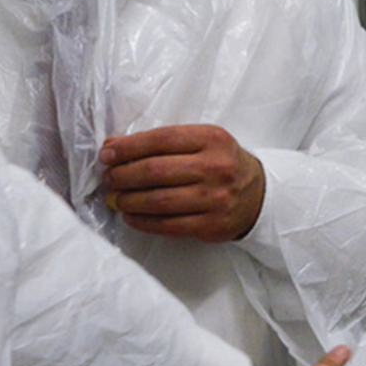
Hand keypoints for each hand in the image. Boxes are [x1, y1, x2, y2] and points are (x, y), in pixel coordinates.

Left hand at [100, 124, 266, 241]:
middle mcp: (216, 167)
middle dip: (123, 175)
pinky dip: (142, 222)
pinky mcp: (212, 225)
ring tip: (115, 198)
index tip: (106, 154)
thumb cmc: (221, 164)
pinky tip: (131, 216)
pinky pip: (168, 226)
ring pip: (158, 201)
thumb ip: (160, 142)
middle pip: (155, 171)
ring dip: (128, 201)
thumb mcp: (200, 142)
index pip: (161, 140)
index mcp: (212, 139)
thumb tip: (113, 146)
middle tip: (109, 179)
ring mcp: (215, 199)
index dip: (128, 147)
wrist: (258, 194)